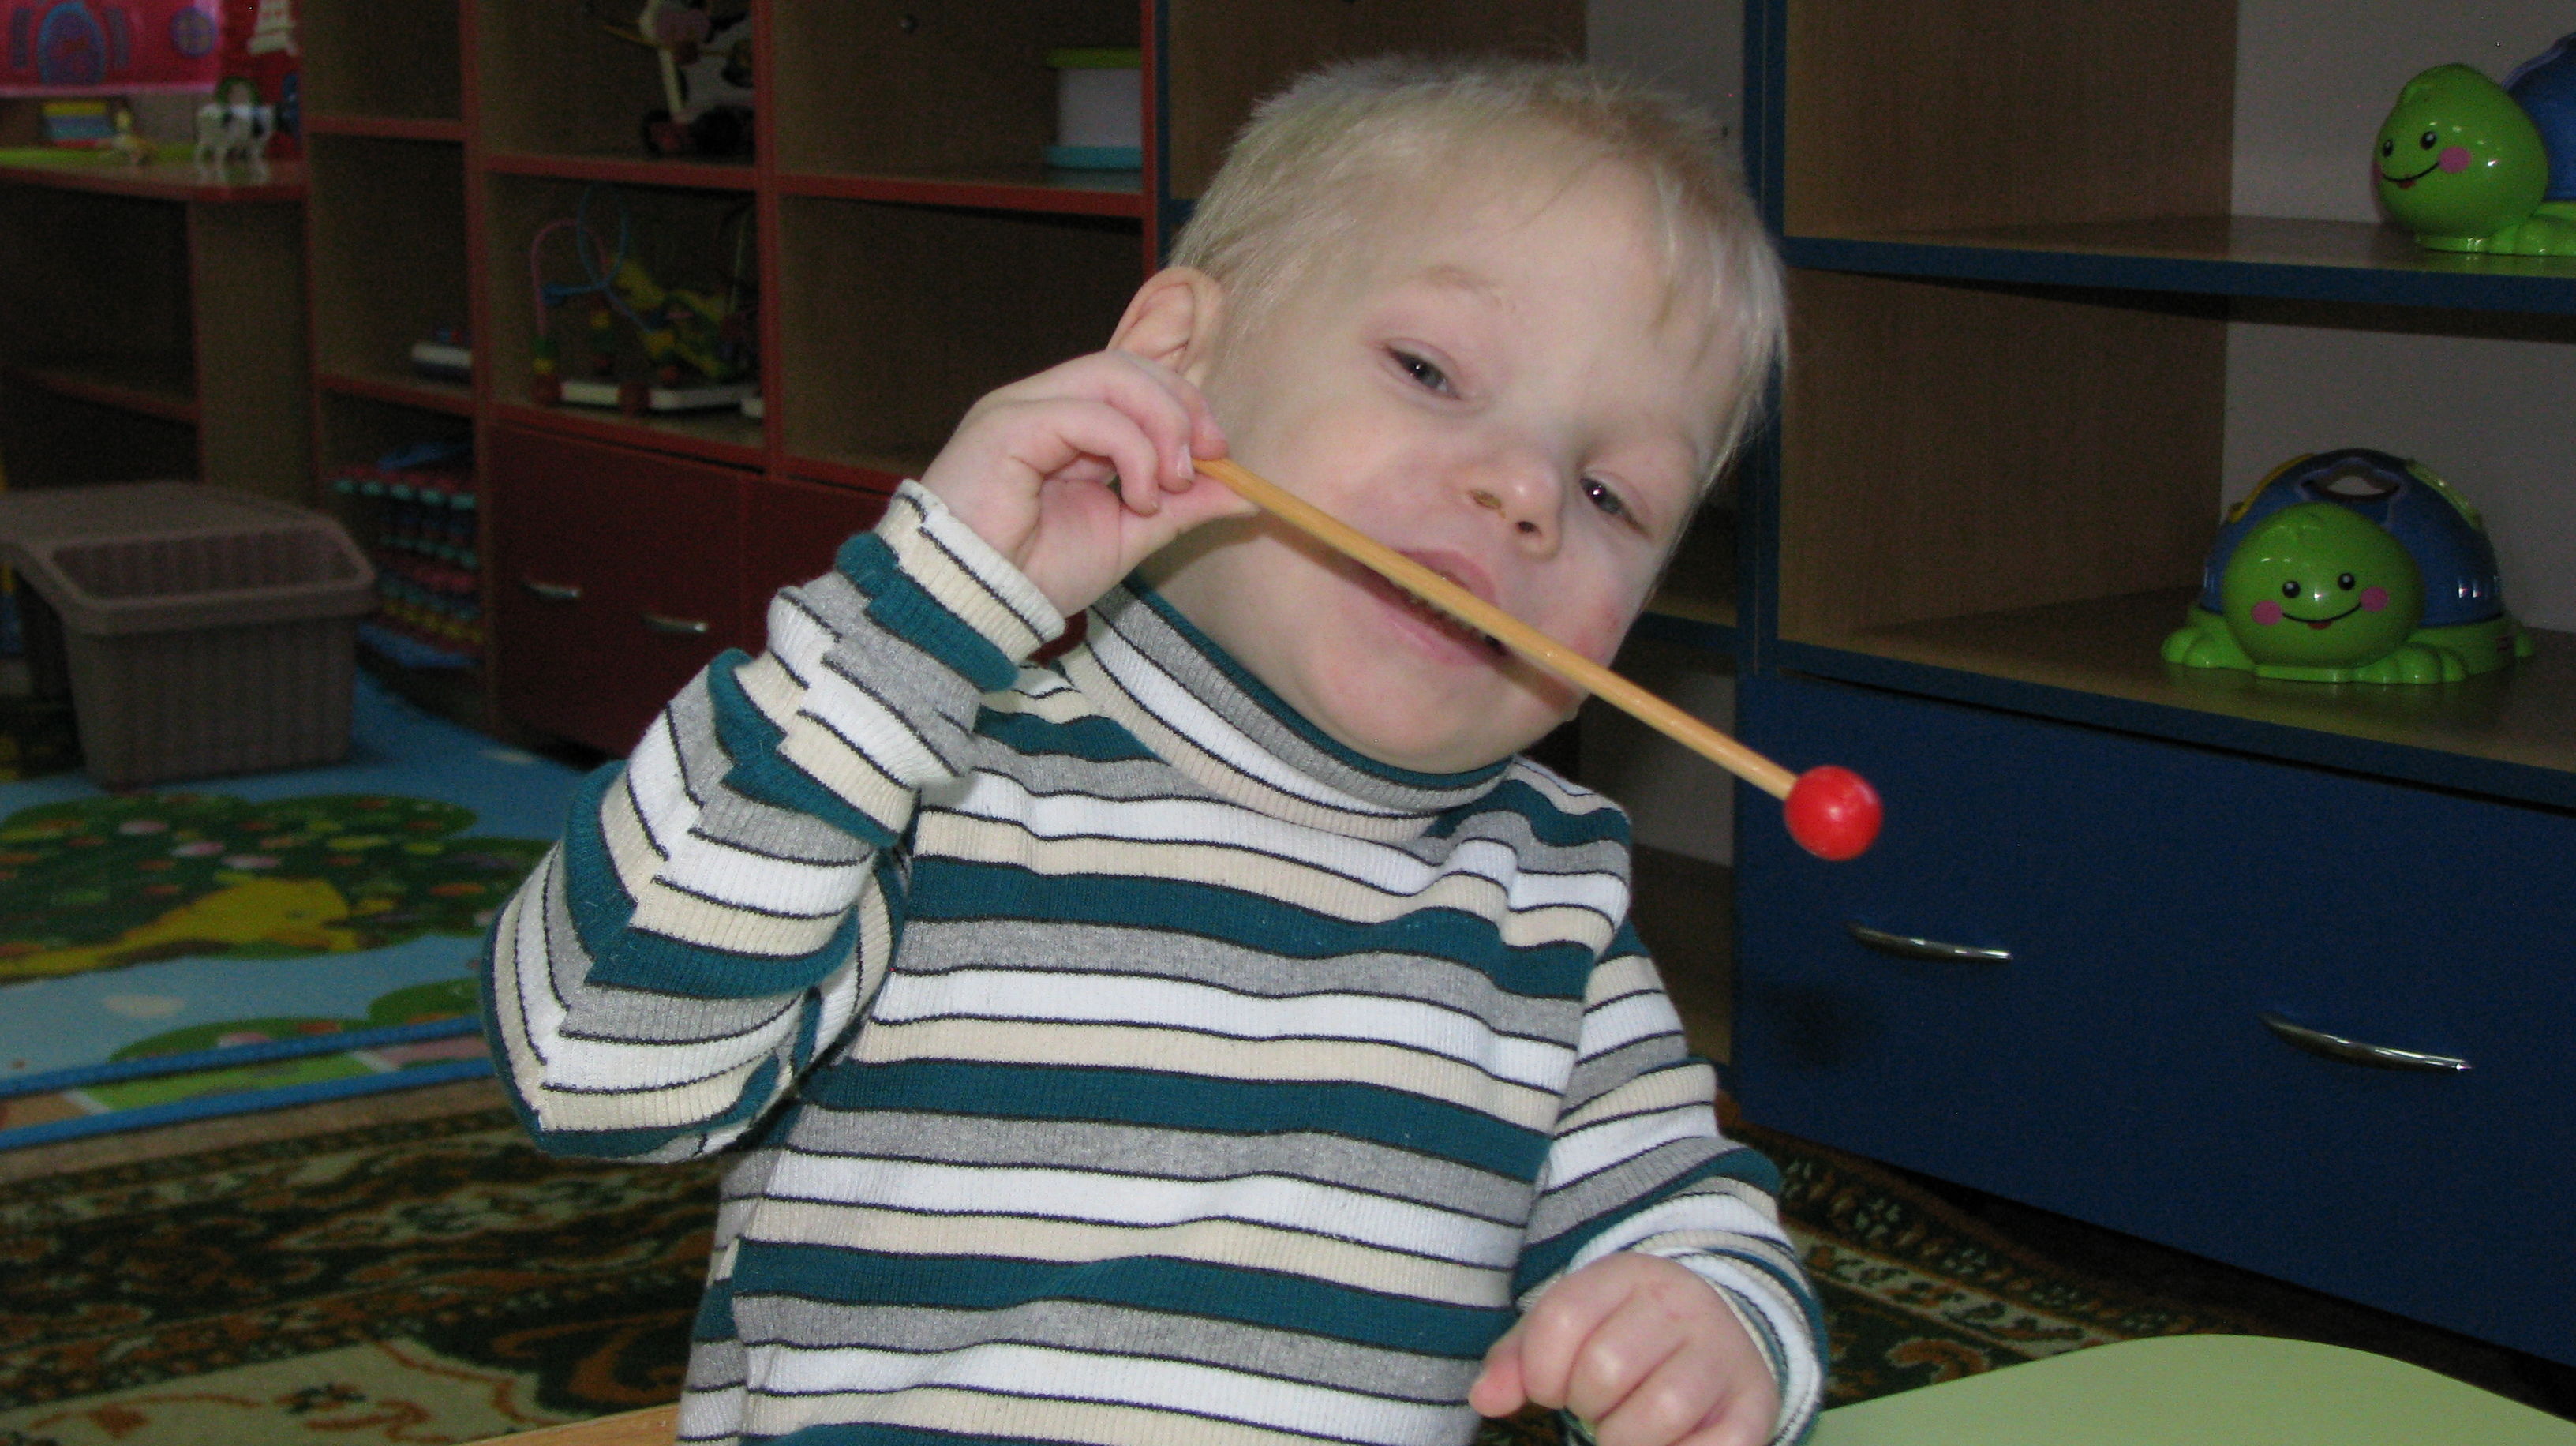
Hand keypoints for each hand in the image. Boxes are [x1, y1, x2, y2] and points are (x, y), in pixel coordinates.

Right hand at [915, 349, 1249, 616]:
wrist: (974, 606)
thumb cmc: (1035, 574)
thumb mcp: (1129, 536)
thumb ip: (1182, 508)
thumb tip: (1246, 492)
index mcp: (1066, 424)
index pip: (1134, 379)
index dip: (1186, 405)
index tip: (1220, 458)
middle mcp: (1041, 404)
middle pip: (1129, 365)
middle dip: (1183, 407)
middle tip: (1208, 461)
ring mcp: (1021, 406)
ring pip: (1113, 373)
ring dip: (1162, 425)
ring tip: (1170, 484)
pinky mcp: (1007, 424)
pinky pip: (1089, 414)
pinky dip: (1132, 451)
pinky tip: (1137, 497)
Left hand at [1470, 1254, 1779, 1445]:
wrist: (1723, 1335)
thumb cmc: (1624, 1338)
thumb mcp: (1569, 1329)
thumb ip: (1518, 1359)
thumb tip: (1486, 1399)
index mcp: (1629, 1275)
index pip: (1561, 1320)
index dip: (1539, 1371)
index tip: (1549, 1387)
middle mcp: (1683, 1305)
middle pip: (1605, 1371)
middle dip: (1585, 1405)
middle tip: (1597, 1407)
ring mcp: (1724, 1355)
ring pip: (1658, 1415)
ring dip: (1625, 1439)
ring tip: (1626, 1428)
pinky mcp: (1755, 1406)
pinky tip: (1665, 1443)